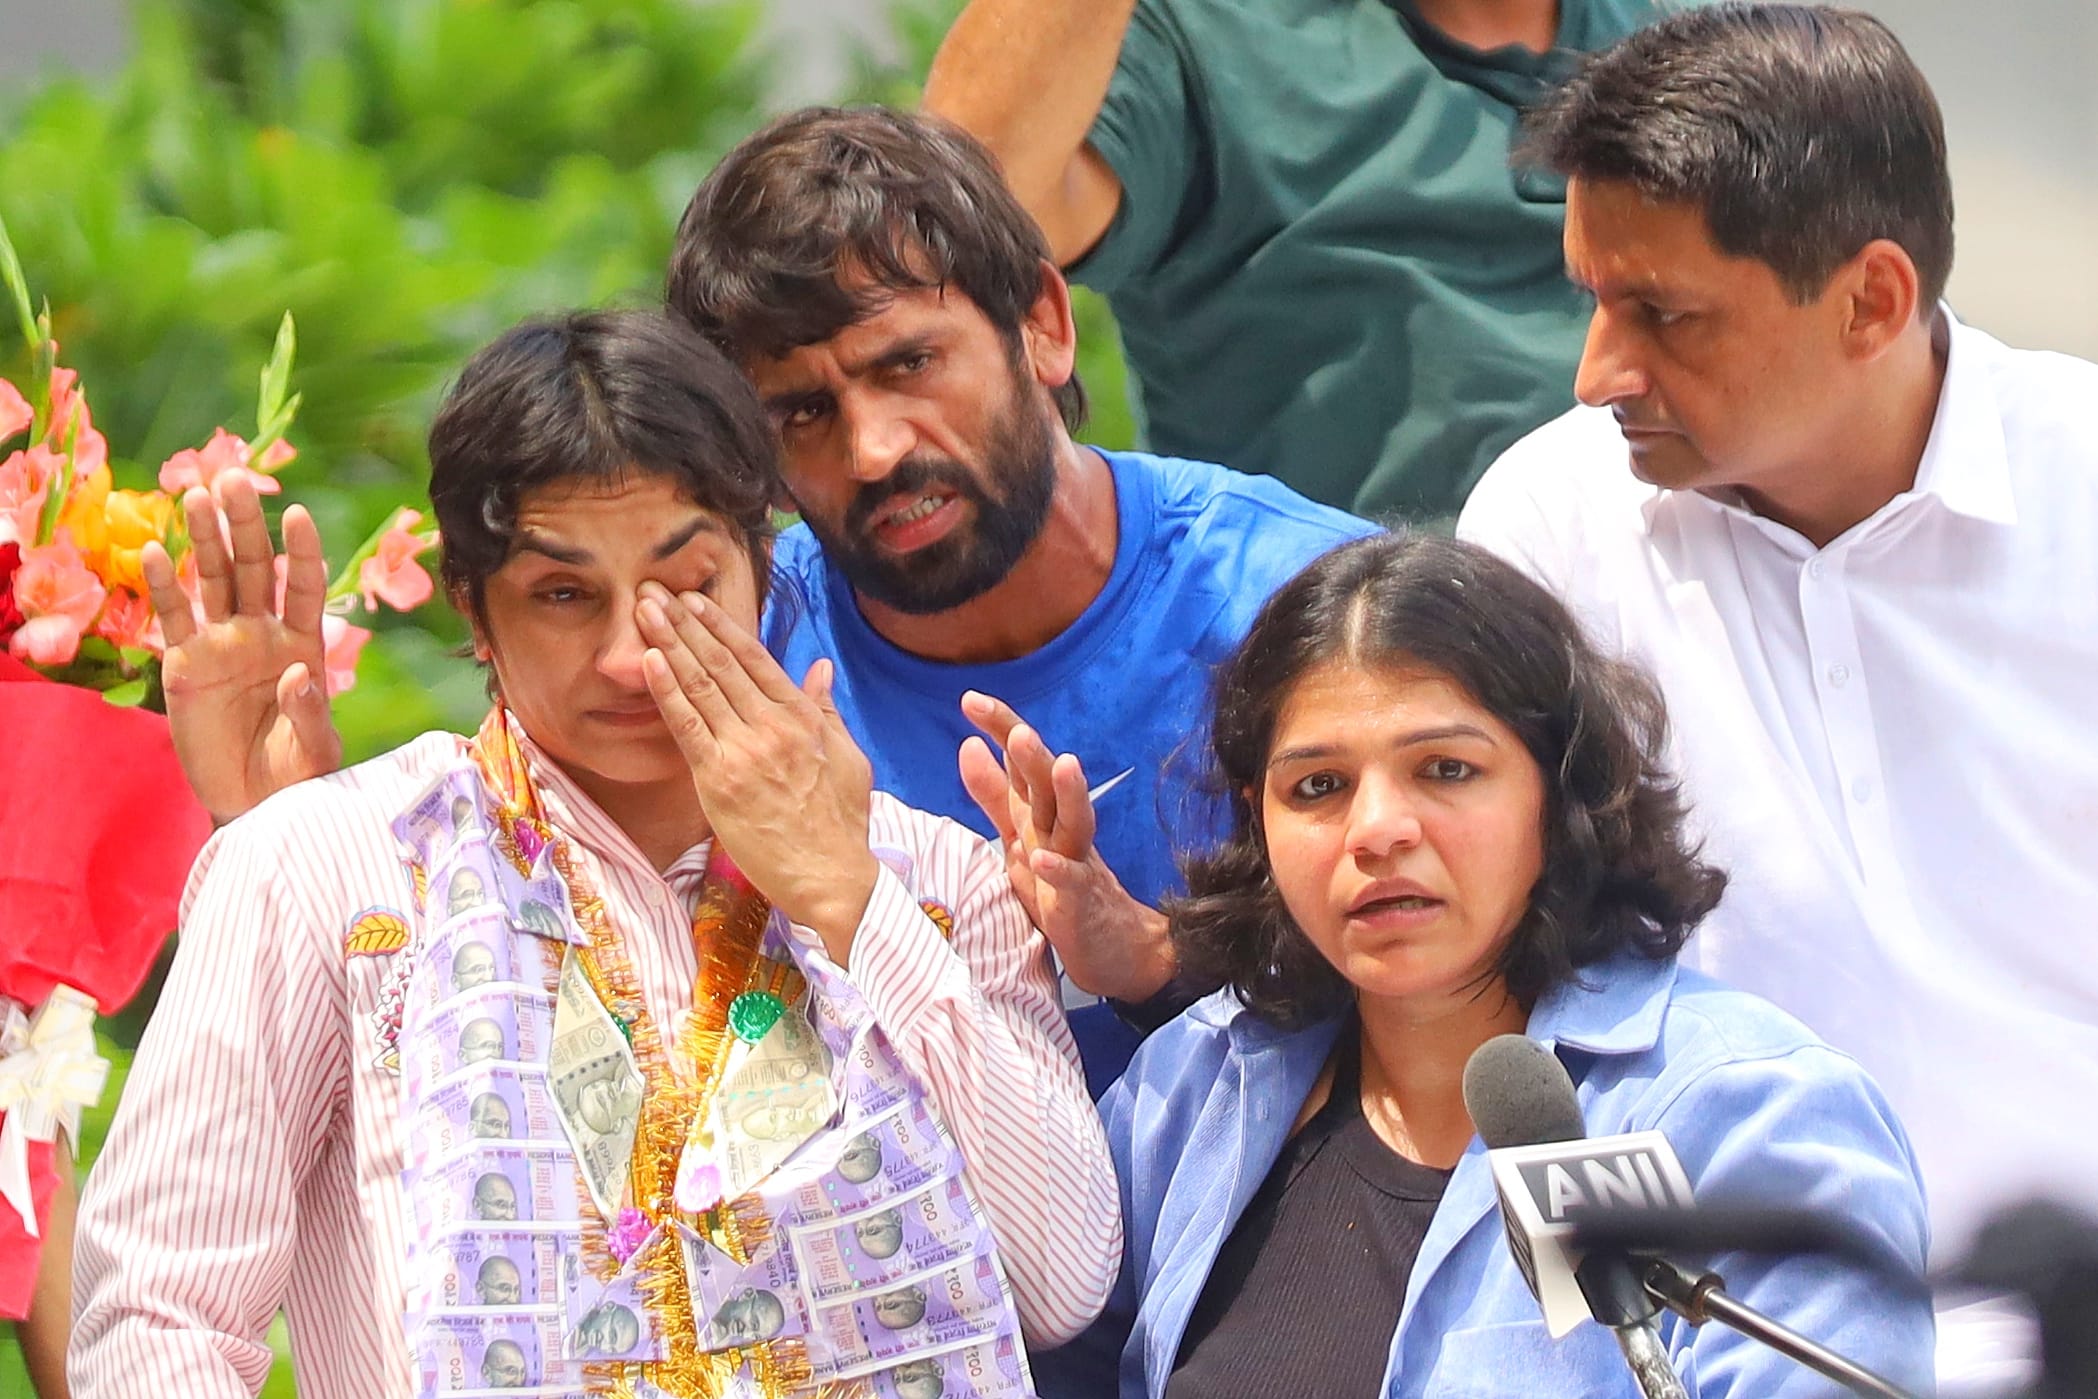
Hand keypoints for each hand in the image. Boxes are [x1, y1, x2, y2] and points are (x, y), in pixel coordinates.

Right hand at [143, 473, 343, 821]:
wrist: (256, 804)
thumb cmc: (296, 774)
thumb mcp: (314, 749)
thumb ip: (309, 712)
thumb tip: (299, 674)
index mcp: (305, 645)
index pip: (305, 586)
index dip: (302, 552)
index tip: (298, 513)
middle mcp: (263, 634)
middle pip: (255, 568)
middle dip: (245, 524)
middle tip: (233, 477)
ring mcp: (222, 645)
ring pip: (214, 580)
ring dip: (206, 538)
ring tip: (196, 495)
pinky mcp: (185, 664)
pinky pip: (175, 618)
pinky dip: (165, 585)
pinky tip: (157, 550)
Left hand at [636, 584, 878, 960]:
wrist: (833, 877)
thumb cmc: (842, 824)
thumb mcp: (848, 758)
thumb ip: (827, 711)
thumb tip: (820, 670)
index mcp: (803, 717)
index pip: (756, 659)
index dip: (722, 626)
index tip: (696, 601)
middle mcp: (772, 725)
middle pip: (721, 663)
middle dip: (685, 623)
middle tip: (654, 591)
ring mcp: (744, 750)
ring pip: (701, 685)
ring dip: (670, 643)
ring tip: (644, 611)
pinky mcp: (719, 781)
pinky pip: (687, 727)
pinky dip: (667, 691)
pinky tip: (649, 661)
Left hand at [957, 690, 1174, 1001]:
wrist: (1114, 945)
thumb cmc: (1060, 887)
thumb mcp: (1020, 836)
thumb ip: (995, 793)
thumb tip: (968, 744)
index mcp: (1042, 811)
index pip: (1023, 761)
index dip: (1002, 729)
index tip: (970, 698)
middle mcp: (1061, 829)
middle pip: (1050, 785)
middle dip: (1035, 755)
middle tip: (1017, 729)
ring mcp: (1076, 864)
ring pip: (1075, 823)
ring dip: (1067, 795)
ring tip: (1062, 764)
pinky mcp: (1081, 903)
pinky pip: (1073, 884)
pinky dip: (1057, 872)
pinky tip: (1040, 860)